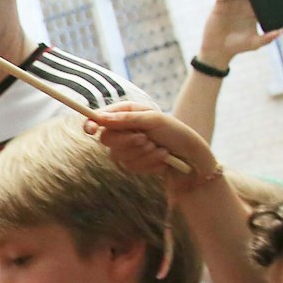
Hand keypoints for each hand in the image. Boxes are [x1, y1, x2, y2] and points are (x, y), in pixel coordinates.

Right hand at [86, 102, 220, 195]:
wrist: (192, 157)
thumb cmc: (176, 132)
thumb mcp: (154, 120)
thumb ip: (127, 119)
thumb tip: (101, 118)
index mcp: (125, 114)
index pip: (99, 118)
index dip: (91, 123)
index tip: (91, 129)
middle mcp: (122, 131)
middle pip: (106, 139)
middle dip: (127, 141)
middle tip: (145, 138)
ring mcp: (126, 150)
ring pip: (119, 156)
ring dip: (143, 153)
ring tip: (160, 148)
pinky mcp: (133, 165)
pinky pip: (131, 167)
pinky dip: (149, 162)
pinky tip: (162, 158)